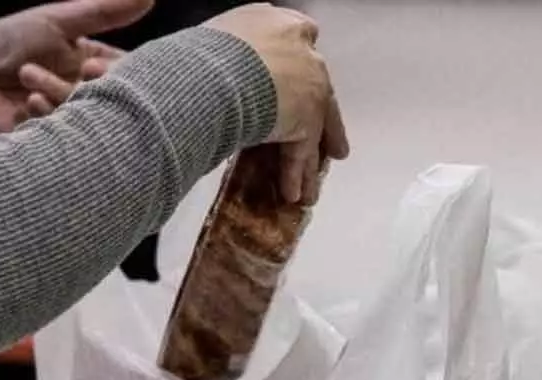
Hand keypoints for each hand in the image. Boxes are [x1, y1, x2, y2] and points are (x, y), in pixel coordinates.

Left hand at [0, 0, 152, 132]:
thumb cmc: (8, 43)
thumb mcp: (58, 21)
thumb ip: (104, 12)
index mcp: (91, 62)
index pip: (122, 72)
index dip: (115, 72)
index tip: (95, 67)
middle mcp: (84, 91)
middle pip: (106, 98)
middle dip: (86, 88)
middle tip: (73, 78)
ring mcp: (68, 117)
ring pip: (83, 116)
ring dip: (57, 96)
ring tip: (28, 77)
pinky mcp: (51, 139)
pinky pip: (62, 135)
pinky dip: (44, 118)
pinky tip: (24, 103)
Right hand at [204, 4, 349, 204]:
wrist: (218, 68)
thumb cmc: (210, 49)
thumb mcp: (219, 34)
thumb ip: (231, 50)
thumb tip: (214, 67)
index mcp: (277, 24)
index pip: (300, 38)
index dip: (298, 63)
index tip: (299, 77)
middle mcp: (302, 52)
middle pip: (320, 92)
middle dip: (323, 123)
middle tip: (331, 145)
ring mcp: (309, 89)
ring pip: (314, 129)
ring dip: (310, 161)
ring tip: (312, 186)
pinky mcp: (306, 123)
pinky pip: (300, 154)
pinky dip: (295, 175)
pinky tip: (293, 193)